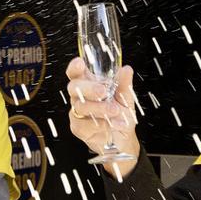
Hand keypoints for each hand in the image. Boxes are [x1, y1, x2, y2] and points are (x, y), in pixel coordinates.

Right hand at [66, 58, 138, 177]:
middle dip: (89, 88)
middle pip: (74, 87)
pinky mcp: (78, 127)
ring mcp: (77, 112)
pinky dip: (102, 124)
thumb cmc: (121, 113)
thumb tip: (126, 69)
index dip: (74, 67)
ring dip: (100, 109)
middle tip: (104, 92)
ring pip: (81, 107)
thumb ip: (124, 84)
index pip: (76, 73)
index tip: (79, 62)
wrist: (123, 137)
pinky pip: (85, 124)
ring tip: (116, 111)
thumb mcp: (126, 97)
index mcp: (89, 84)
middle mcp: (80, 96)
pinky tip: (113, 124)